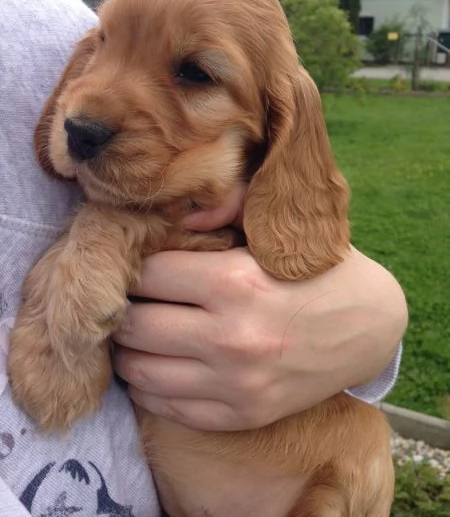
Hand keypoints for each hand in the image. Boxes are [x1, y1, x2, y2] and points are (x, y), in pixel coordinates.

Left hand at [113, 243, 406, 430]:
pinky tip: (159, 363)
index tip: (138, 263)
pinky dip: (149, 385)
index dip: (136, 265)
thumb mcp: (279, 229)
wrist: (371, 328)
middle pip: (134, 324)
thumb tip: (171, 215)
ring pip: (139, 371)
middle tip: (129, 297)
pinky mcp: (242, 416)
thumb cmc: (320, 270)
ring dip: (129, 348)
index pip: (147, 273)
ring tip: (138, 330)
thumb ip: (225, 205)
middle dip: (123, 306)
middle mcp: (232, 338)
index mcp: (237, 282)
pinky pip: (166, 408)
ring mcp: (236, 386)